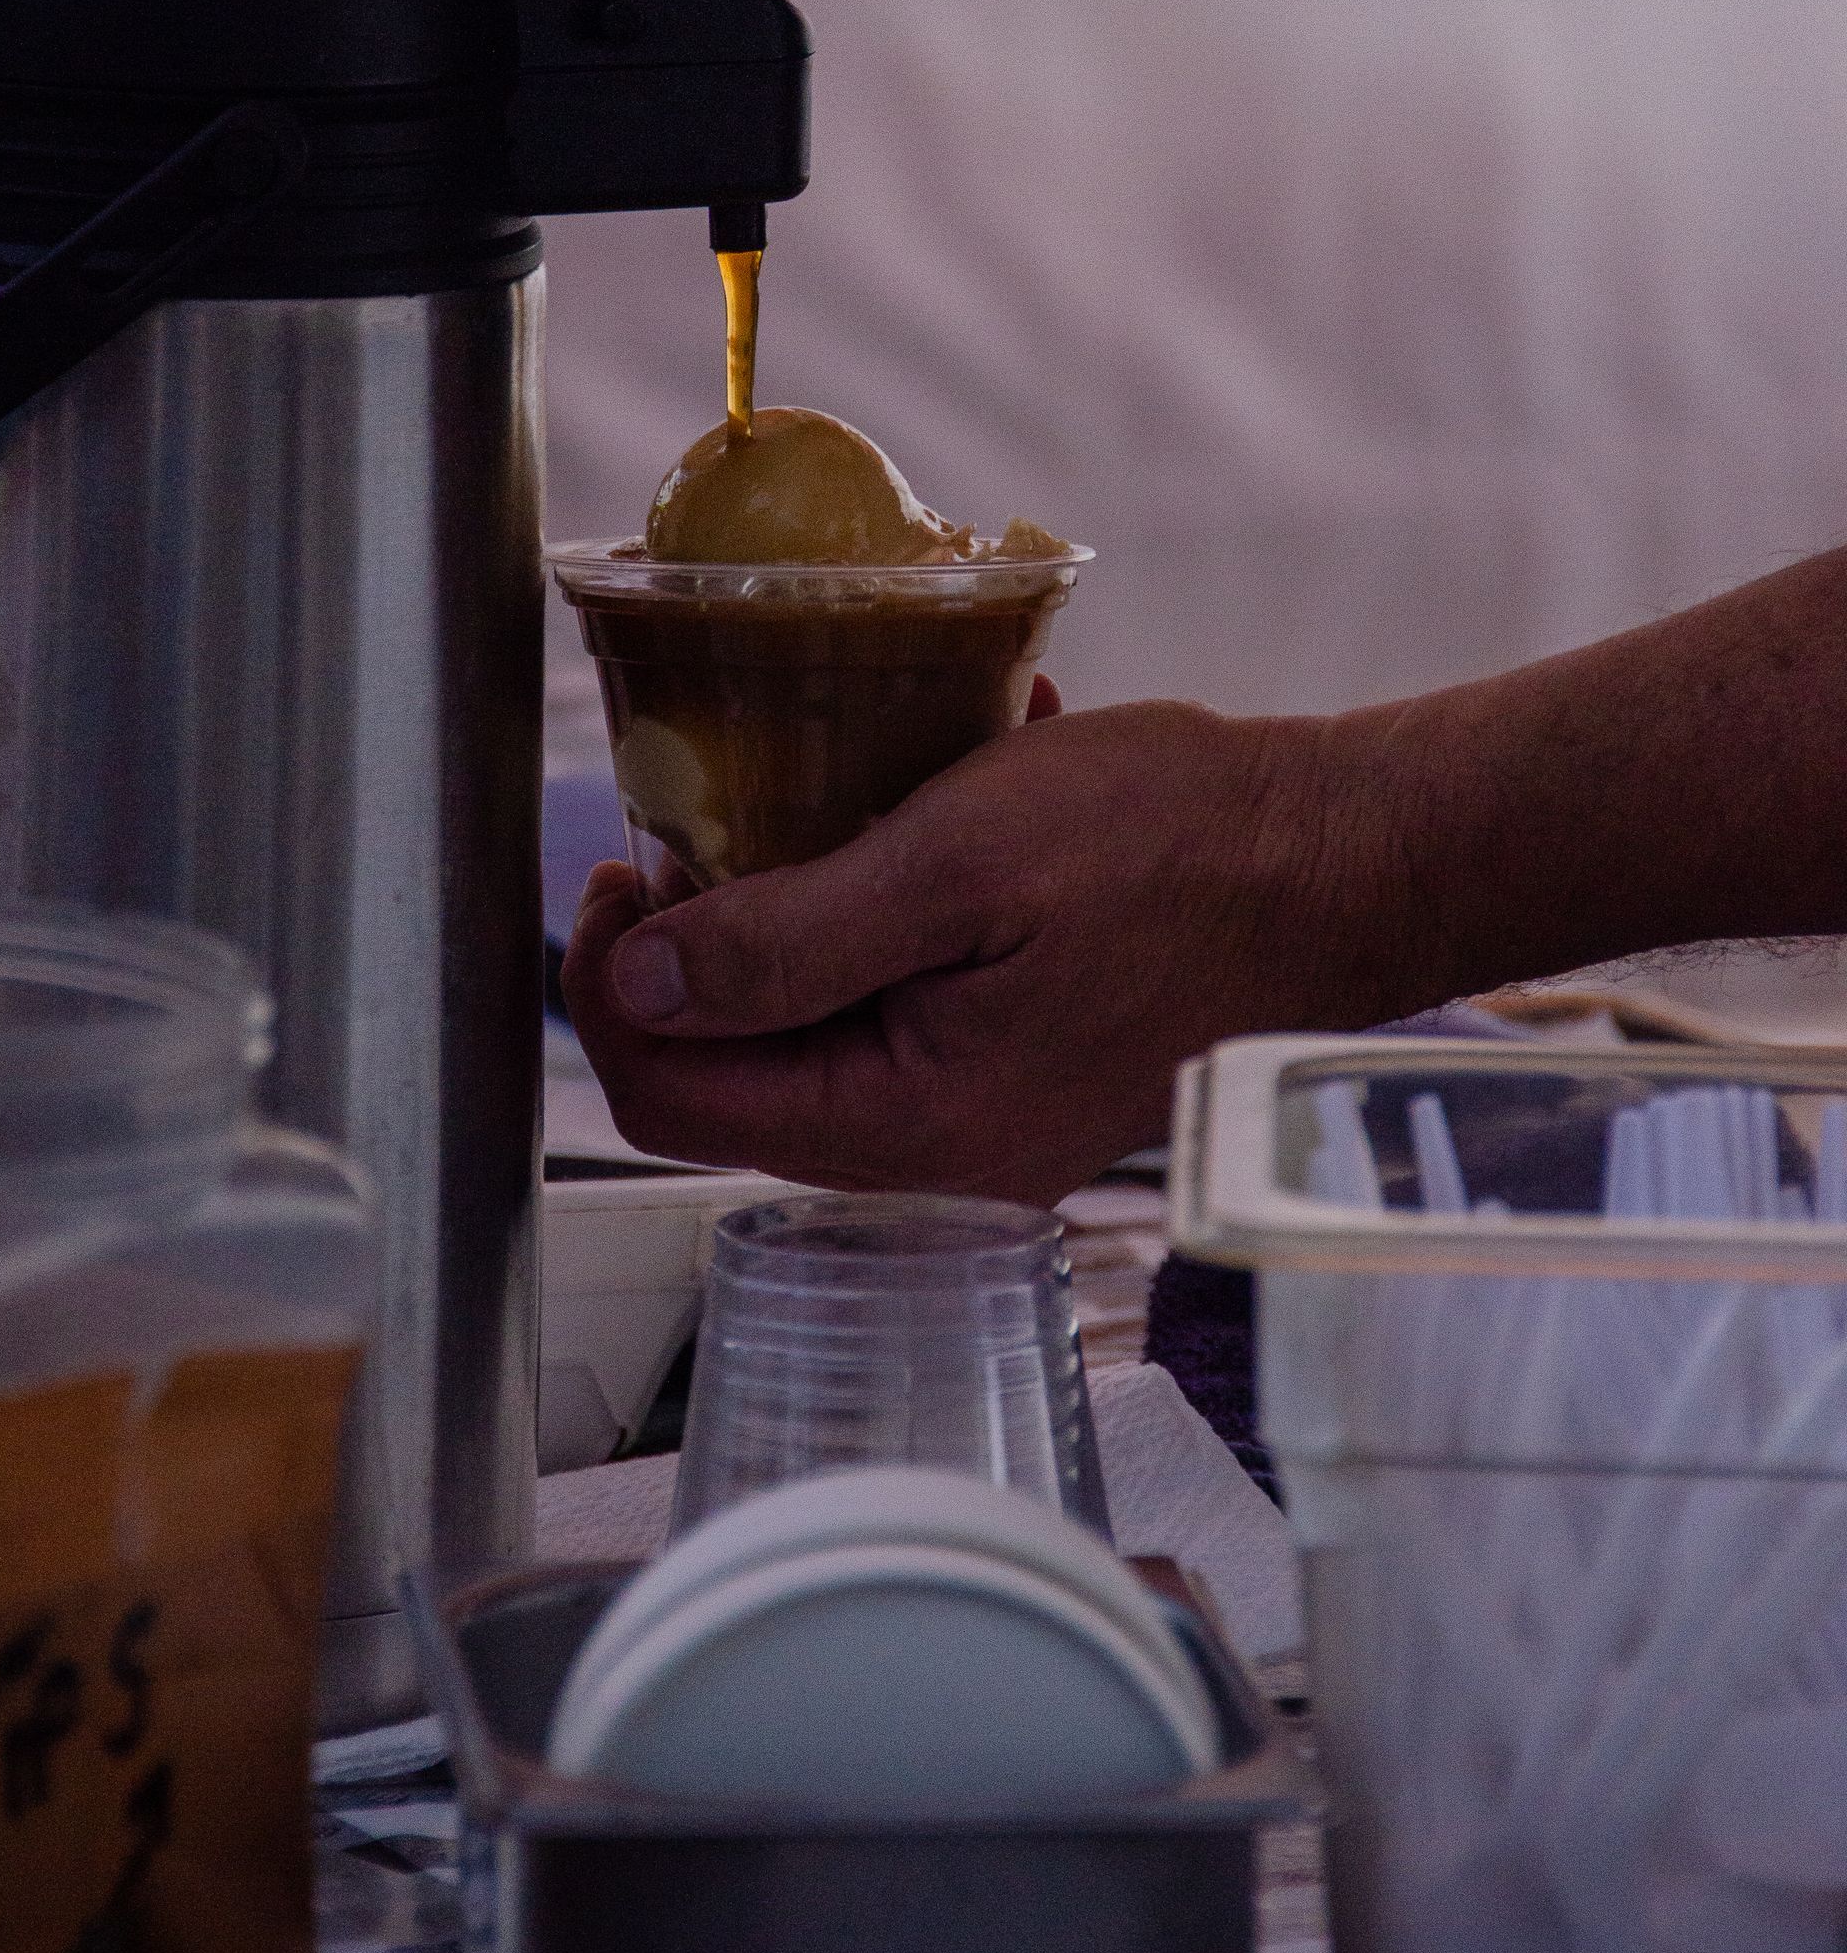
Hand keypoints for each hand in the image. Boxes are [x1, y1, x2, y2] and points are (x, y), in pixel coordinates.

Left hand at [563, 692, 1425, 1201]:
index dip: (612, 984)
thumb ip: (786, 941)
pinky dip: (882, 915)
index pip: (669, 1096)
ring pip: (812, 1035)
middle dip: (696, 948)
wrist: (1340, 861)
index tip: (624, 868)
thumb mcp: (953, 864)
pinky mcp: (1022, 1068)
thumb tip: (639, 987)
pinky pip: (899, 1008)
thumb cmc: (1170, 846)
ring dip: (792, 917)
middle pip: (732, 1074)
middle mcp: (936, 1153)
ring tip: (834, 800)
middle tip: (709, 823)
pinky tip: (930, 812)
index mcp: (905, 1122)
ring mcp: (984, 1117)